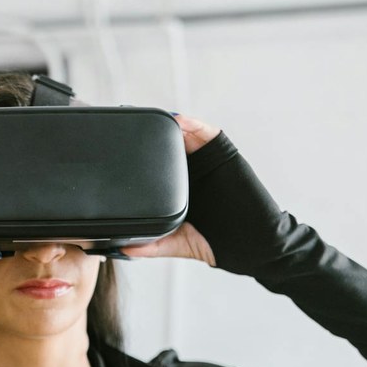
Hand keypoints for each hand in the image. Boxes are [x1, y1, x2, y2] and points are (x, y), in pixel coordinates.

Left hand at [118, 113, 220, 264]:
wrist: (252, 244)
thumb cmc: (220, 242)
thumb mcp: (179, 242)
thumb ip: (153, 245)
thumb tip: (122, 247)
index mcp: (180, 189)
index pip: (156, 166)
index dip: (138, 157)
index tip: (115, 150)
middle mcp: (192, 171)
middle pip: (167, 146)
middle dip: (148, 134)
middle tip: (125, 123)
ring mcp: (207, 160)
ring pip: (183, 135)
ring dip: (166, 125)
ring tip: (146, 118)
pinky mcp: (223, 153)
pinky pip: (206, 132)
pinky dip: (191, 124)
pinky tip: (175, 121)